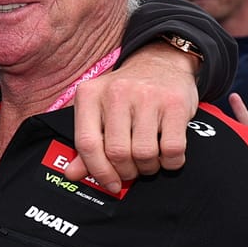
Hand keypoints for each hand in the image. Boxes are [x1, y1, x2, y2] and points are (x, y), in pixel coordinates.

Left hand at [66, 43, 199, 192]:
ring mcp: (147, 96)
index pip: (87, 144)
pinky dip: (170, 162)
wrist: (161, 62)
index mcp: (89, 95)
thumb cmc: (127, 94)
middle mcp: (116, 92)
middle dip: (127, 171)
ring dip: (148, 167)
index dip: (98, 171)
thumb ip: (88, 143)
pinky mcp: (175, 103)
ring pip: (144, 153)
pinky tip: (167, 155)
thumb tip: (72, 174)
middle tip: (133, 169)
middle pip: (117, 152)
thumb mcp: (99, 111)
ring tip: (149, 160)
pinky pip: (172, 149)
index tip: (111, 184)